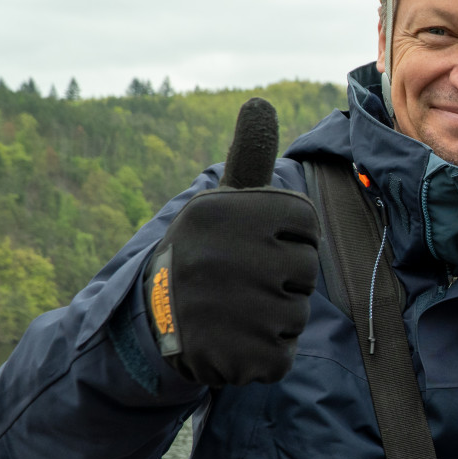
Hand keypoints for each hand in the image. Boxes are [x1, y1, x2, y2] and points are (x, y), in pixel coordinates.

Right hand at [145, 98, 319, 386]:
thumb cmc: (206, 253)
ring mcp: (230, 310)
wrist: (150, 320)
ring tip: (232, 312)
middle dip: (282, 281)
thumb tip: (260, 100)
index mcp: (226, 212)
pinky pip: (283, 355)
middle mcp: (224, 256)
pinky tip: (230, 343)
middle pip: (307, 270)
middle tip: (237, 284)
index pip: (306, 224)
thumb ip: (249, 155)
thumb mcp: (222, 204)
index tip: (251, 245)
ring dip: (274, 319)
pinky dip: (264, 355)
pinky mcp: (236, 358)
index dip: (288, 239)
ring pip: (298, 314)